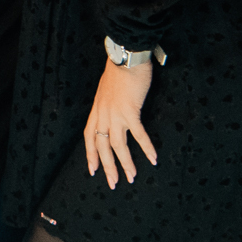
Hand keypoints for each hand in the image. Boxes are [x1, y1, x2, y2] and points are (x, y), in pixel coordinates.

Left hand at [84, 60, 156, 188]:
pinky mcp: (130, 111)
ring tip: (132, 177)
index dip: (90, 155)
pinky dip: (146, 148)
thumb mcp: (107, 90)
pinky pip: (138, 134)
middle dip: (107, 167)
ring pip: (118, 145)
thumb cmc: (119, 71)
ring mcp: (115, 114)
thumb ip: (108, 103)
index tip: (92, 170)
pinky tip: (153, 158)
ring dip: (125, 163)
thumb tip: (114, 111)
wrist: (126, 57)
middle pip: (102, 146)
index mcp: (97, 110)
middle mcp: (103, 114)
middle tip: (113, 183)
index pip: (89, 137)